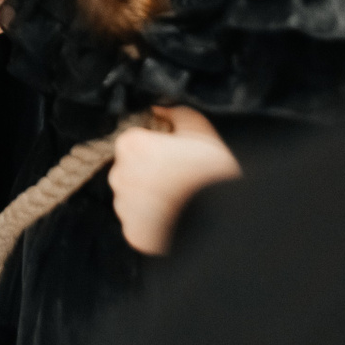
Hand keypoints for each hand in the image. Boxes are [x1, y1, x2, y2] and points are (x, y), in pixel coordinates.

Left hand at [109, 106, 240, 255]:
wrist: (224, 218)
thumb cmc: (211, 169)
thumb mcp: (198, 127)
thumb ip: (173, 112)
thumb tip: (158, 110)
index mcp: (130, 145)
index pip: (133, 142)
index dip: (154, 147)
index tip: (173, 156)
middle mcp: (119, 175)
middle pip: (128, 170)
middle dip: (147, 173)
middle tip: (178, 179)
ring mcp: (124, 208)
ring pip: (130, 199)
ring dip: (146, 199)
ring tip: (178, 201)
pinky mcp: (134, 235)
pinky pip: (138, 225)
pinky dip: (151, 224)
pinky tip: (173, 219)